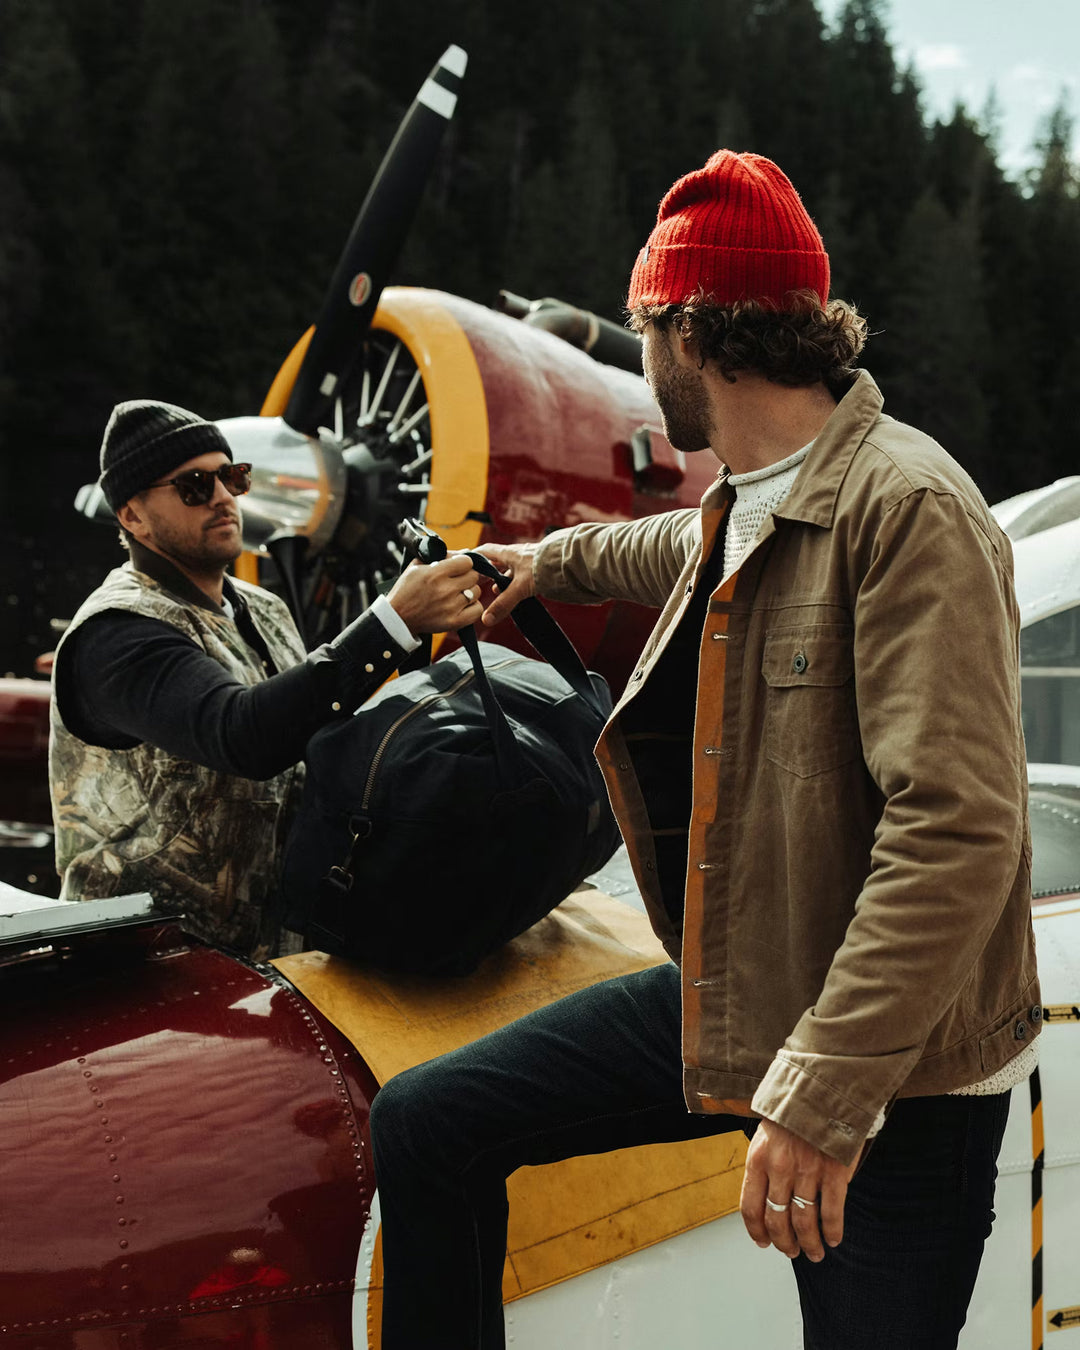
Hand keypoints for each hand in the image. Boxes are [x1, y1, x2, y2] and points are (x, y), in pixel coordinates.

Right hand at [386, 554, 482, 634]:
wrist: (398, 617)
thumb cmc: (406, 590)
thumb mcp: (417, 566)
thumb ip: (441, 556)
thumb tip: (464, 551)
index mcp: (435, 573)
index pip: (467, 561)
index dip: (463, 563)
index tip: (457, 568)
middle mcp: (445, 589)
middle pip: (474, 576)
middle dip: (466, 576)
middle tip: (456, 581)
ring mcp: (451, 607)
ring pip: (476, 592)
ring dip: (469, 592)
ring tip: (457, 594)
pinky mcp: (454, 622)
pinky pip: (477, 610)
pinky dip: (472, 607)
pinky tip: (462, 605)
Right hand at [472, 542, 538, 626]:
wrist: (569, 561)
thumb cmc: (543, 568)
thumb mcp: (519, 588)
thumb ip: (503, 603)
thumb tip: (487, 619)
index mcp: (509, 553)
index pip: (486, 551)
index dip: (475, 557)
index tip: (466, 564)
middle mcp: (518, 554)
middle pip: (498, 560)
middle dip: (489, 571)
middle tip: (482, 582)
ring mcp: (529, 560)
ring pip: (511, 568)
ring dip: (504, 578)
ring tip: (498, 590)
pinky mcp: (540, 566)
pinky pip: (523, 573)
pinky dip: (517, 581)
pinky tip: (519, 589)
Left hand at [739, 1118, 858, 1261]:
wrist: (822, 1086)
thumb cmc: (793, 1110)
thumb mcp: (766, 1134)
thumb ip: (765, 1164)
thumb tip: (765, 1197)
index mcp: (758, 1158)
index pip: (750, 1207)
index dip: (757, 1231)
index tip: (764, 1242)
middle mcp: (780, 1168)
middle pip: (777, 1220)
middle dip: (784, 1243)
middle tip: (792, 1252)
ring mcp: (807, 1171)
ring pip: (804, 1221)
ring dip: (809, 1243)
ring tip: (814, 1252)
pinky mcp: (833, 1171)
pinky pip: (831, 1211)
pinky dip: (832, 1230)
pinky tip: (833, 1238)